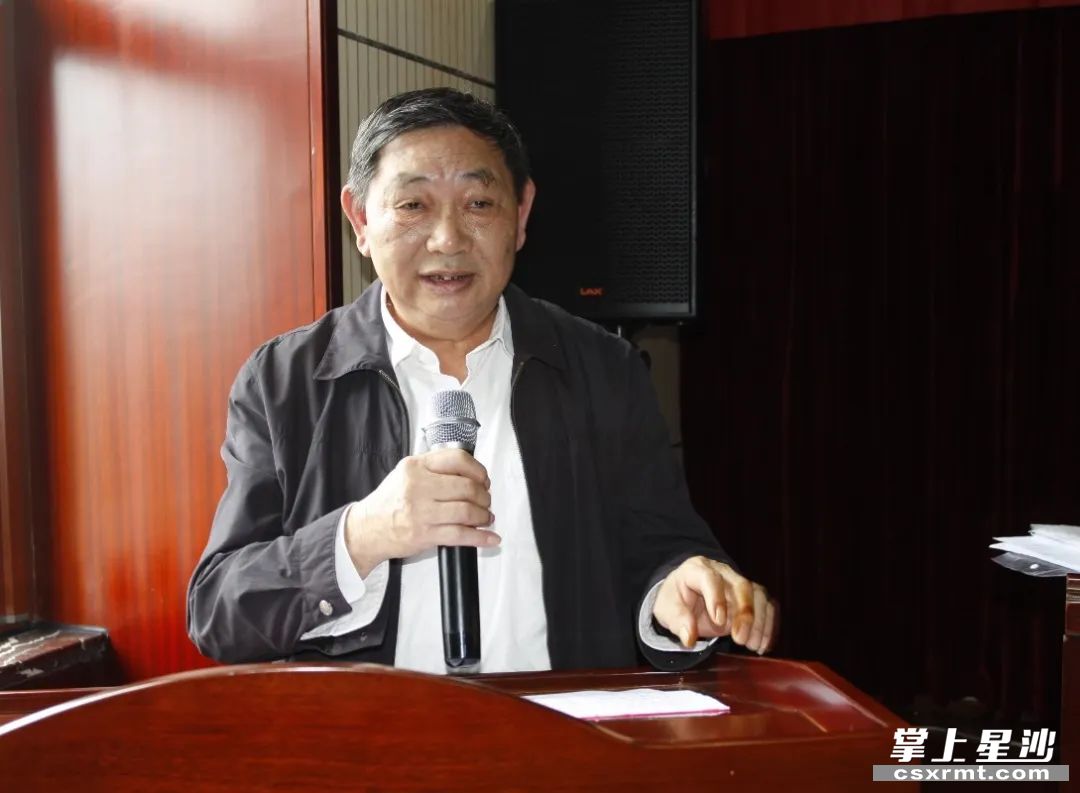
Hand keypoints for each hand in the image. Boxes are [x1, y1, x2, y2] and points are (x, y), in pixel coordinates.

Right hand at [344, 448, 497, 576]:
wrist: (366, 529)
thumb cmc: (389, 502)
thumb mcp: (405, 473)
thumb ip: (434, 468)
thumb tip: (470, 473)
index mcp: (416, 466)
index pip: (457, 459)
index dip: (478, 470)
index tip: (483, 479)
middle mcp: (418, 486)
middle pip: (467, 486)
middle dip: (484, 496)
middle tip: (485, 501)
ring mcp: (421, 511)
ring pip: (467, 511)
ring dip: (484, 516)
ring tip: (485, 517)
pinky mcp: (424, 534)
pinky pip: (461, 535)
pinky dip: (481, 538)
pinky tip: (490, 538)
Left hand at [652, 556, 777, 654]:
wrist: (684, 598)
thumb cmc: (675, 600)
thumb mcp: (666, 610)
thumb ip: (678, 621)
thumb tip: (689, 638)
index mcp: (696, 569)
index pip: (710, 578)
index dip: (716, 599)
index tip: (718, 621)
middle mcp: (721, 572)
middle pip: (741, 585)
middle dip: (745, 613)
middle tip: (740, 639)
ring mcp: (737, 582)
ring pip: (758, 595)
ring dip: (759, 622)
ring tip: (752, 646)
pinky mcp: (750, 596)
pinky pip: (766, 606)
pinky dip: (767, 626)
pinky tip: (762, 645)